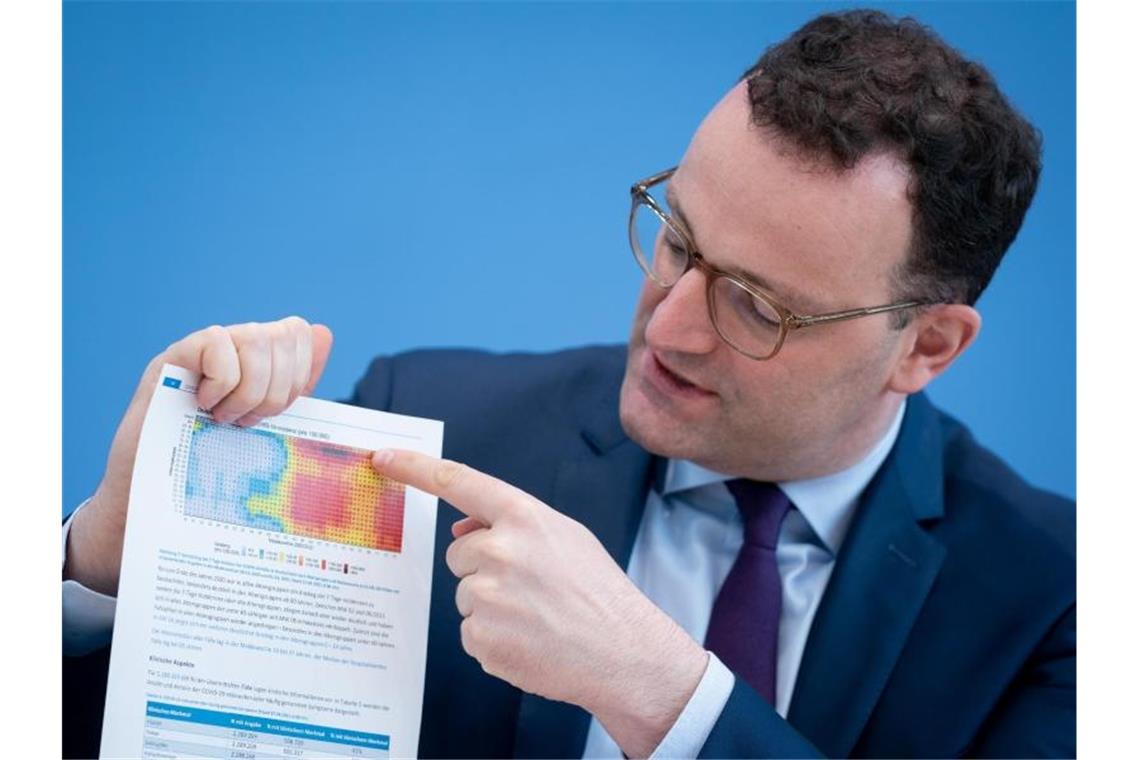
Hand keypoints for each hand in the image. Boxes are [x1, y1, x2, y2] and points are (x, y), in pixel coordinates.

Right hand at [64, 317, 333, 595]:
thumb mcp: (267, 421)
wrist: (162, 486)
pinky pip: (218, 342)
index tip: (277, 412)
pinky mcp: (177, 353)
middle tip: (248, 421)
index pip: (298, 332)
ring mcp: (205, 345)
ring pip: (256, 337)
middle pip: (284, 335)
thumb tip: (323, 332)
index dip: (299, 373)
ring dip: (249, 390)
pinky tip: (204, 405)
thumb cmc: (215, 454)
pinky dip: (221, 383)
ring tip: (227, 418)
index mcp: (260, 357)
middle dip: (277, 390)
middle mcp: (235, 342)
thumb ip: (297, 382)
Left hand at [371, 449, 707, 757]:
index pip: (457, 481)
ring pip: (465, 594)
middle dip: (483, 568)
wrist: (625, 653)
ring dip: (490, 606)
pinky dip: (493, 639)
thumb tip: (463, 526)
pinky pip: (469, 631)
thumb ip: (513, 524)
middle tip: (530, 589)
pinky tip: (529, 641)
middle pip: (459, 553)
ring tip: (537, 618)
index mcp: (524, 516)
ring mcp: (487, 595)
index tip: (382, 457)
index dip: (414, 467)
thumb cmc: (598, 593)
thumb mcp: (566, 537)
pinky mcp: (481, 637)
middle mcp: (500, 549)